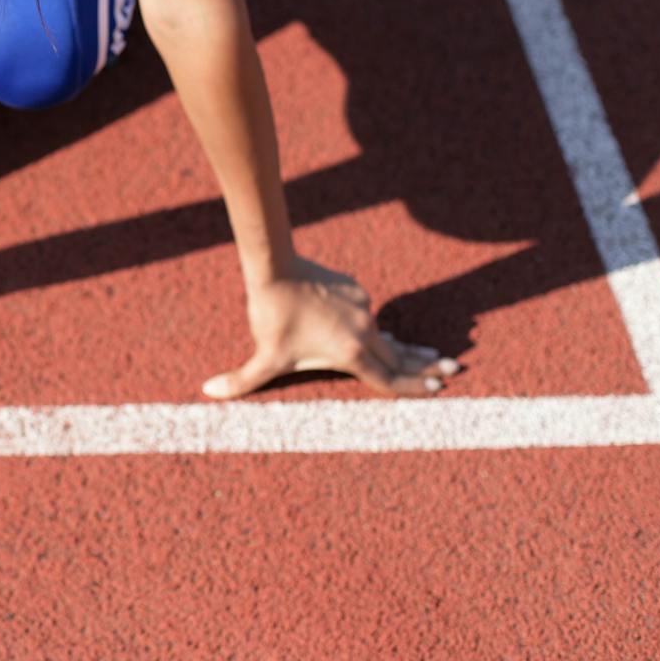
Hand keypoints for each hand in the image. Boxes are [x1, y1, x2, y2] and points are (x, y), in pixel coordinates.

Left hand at [201, 257, 459, 399]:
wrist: (276, 268)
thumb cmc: (272, 316)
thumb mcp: (263, 356)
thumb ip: (241, 381)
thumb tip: (207, 392)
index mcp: (352, 352)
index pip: (389, 378)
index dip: (413, 387)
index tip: (437, 389)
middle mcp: (366, 330)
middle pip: (399, 355)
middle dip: (425, 366)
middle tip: (452, 371)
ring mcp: (364, 308)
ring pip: (388, 333)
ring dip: (408, 346)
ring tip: (432, 354)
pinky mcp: (356, 290)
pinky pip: (368, 313)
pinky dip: (375, 326)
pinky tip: (380, 331)